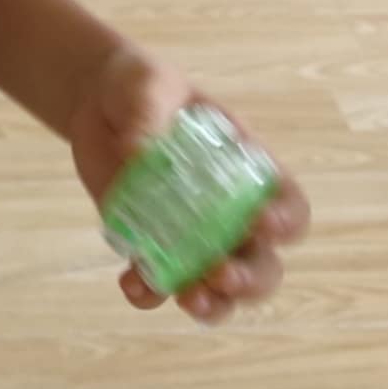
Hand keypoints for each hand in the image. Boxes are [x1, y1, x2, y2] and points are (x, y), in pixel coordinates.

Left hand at [69, 46, 310, 325]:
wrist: (99, 104)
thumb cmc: (140, 87)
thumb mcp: (146, 84)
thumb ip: (147, 110)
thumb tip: (135, 151)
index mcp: (248, 169)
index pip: (288, 205)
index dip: (286, 222)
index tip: (263, 223)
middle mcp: (229, 212)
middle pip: (264, 263)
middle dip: (250, 279)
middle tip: (220, 274)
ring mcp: (191, 236)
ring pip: (221, 288)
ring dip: (213, 304)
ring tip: (189, 300)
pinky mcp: (151, 246)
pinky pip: (159, 284)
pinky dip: (150, 293)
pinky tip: (132, 285)